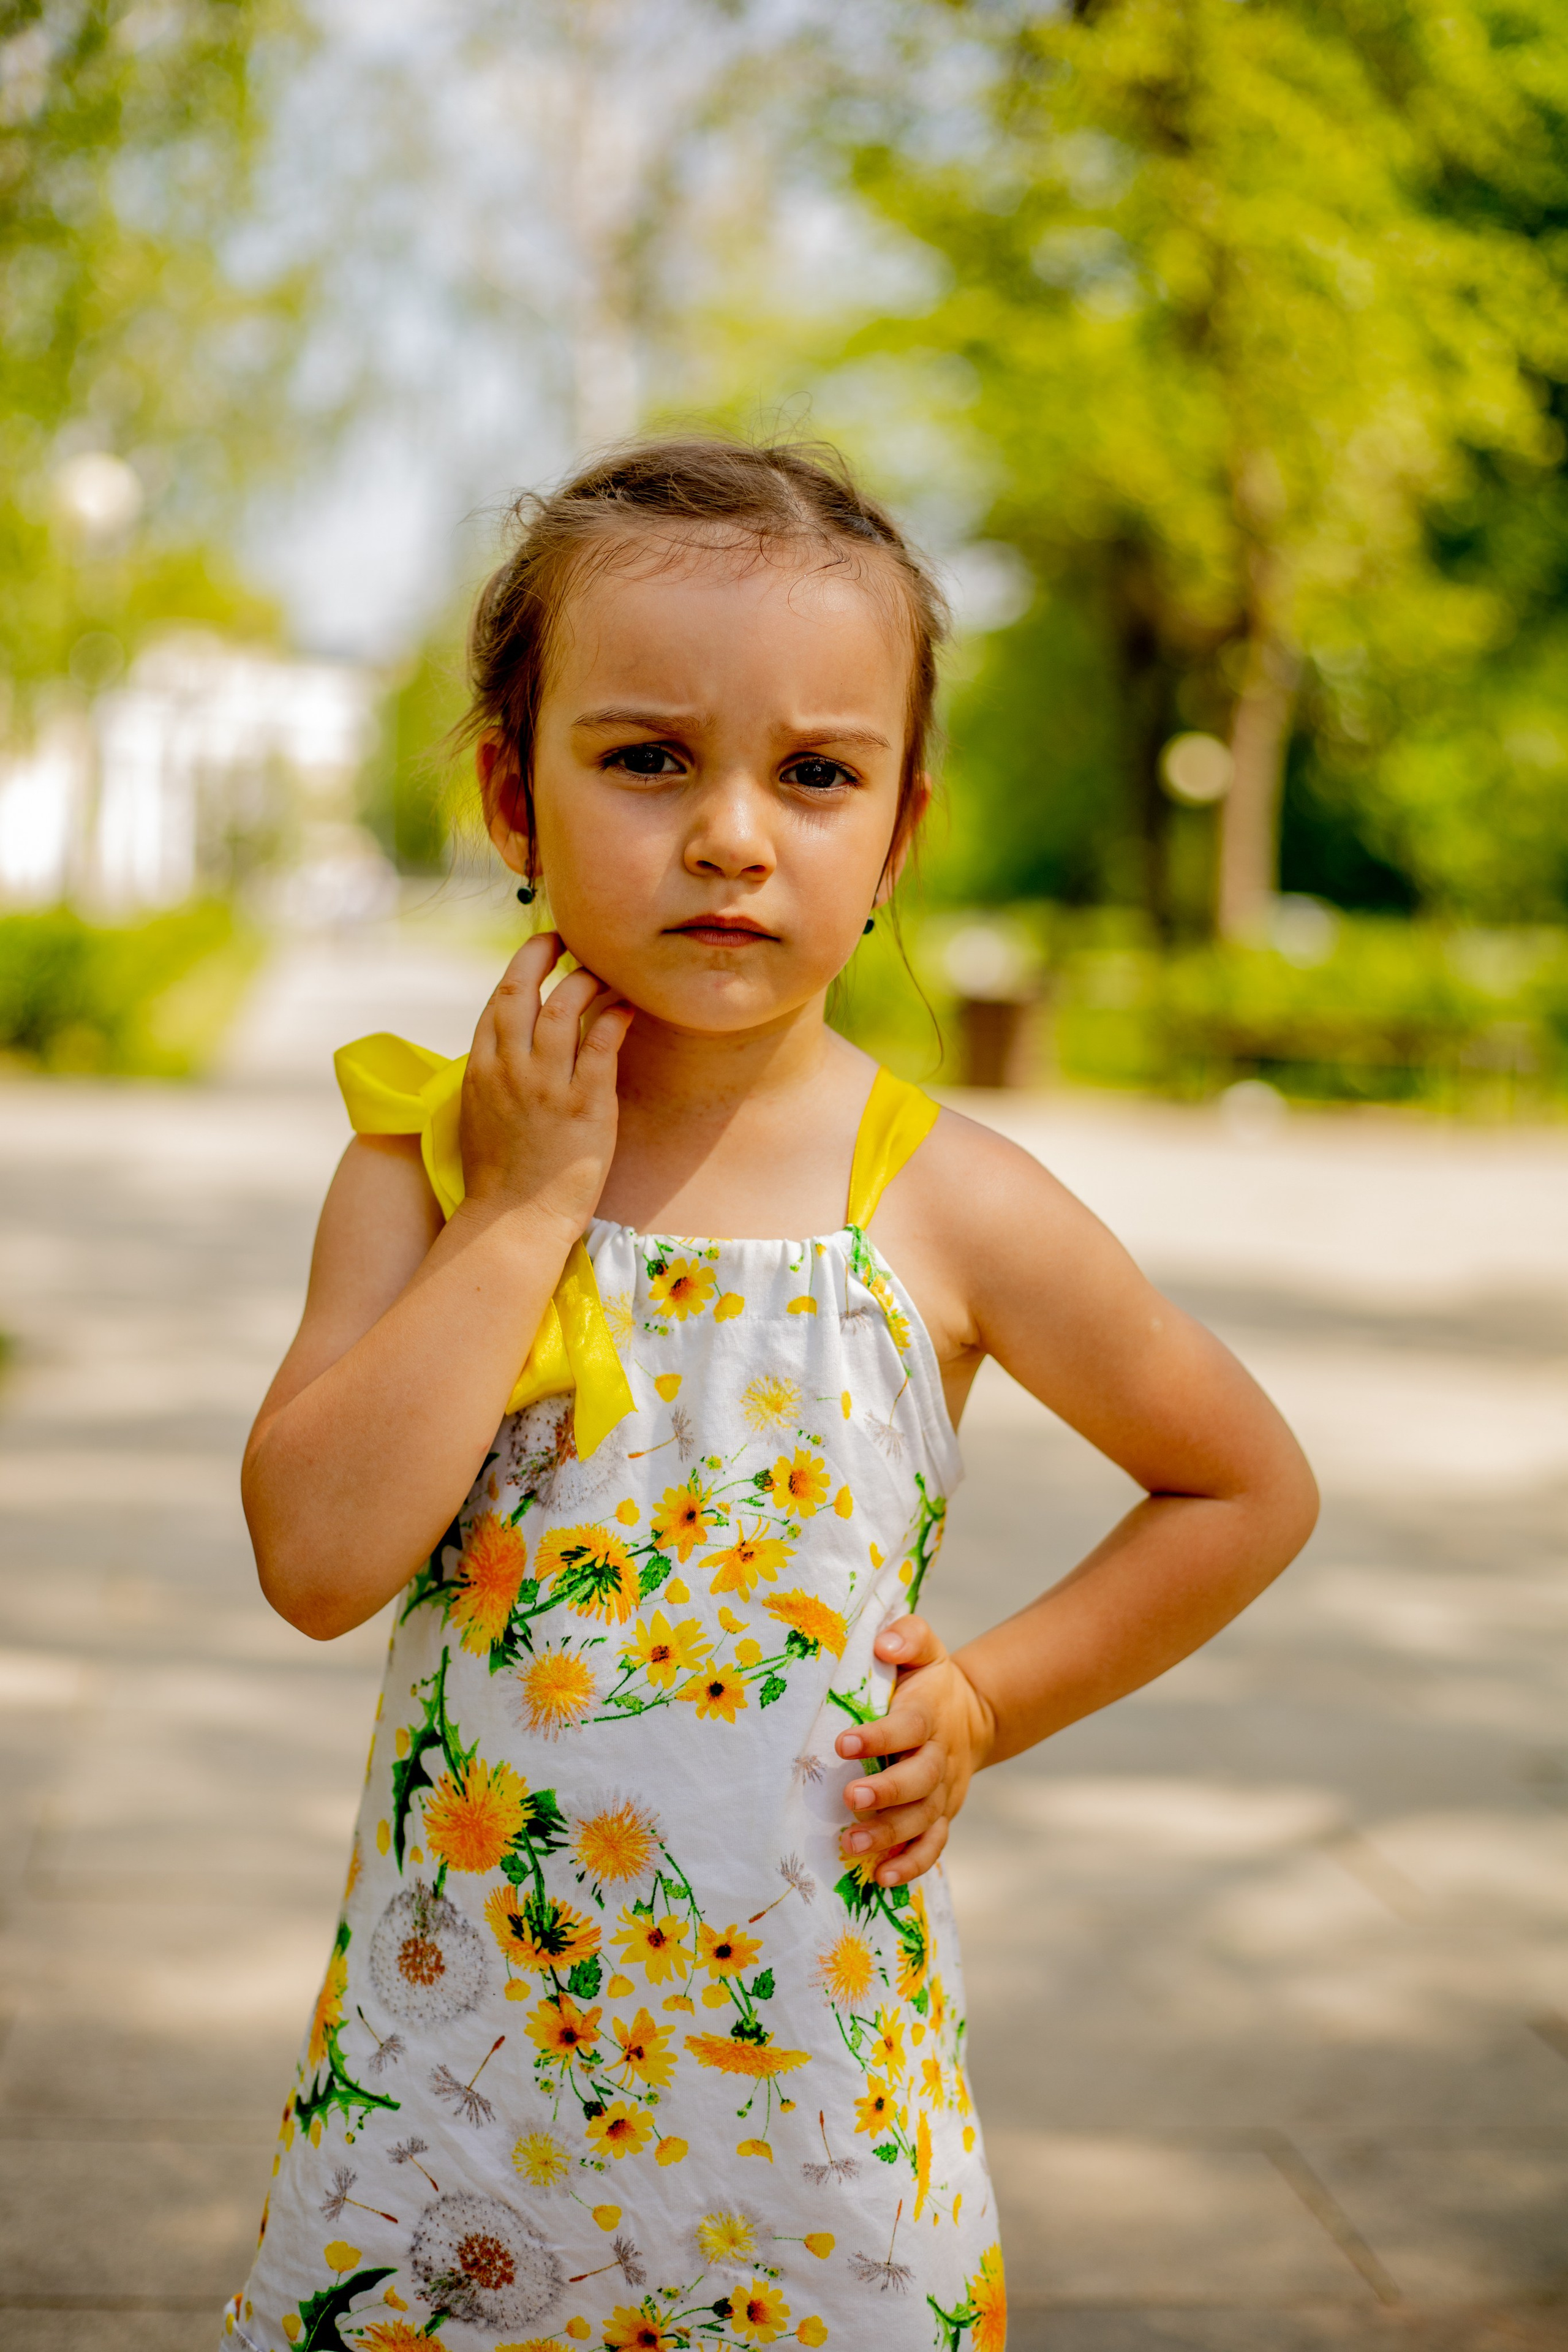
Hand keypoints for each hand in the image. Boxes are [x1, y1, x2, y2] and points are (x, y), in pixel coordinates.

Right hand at [458, 932, 634, 1239]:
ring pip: (565, 1007)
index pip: (499, 999)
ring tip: (608, 974)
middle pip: (526, 988)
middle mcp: (509, 1068)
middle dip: (547, 953)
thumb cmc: (499, 1175)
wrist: (513, 1221)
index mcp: (480, 1068)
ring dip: (588, 981)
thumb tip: (509, 1044)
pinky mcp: (585, 1104)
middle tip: (572, 941)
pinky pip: (602, 1043)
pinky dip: (616, 1017)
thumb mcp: (478, 1113)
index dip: (523, 966)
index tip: (541, 949)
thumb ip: (492, 1074)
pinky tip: (629, 1007)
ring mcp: (546, 1085)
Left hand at [834, 1615, 995, 1886]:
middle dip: (885, 1792)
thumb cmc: (928, 1681)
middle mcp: (939, 1757)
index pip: (906, 1726)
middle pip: (918, 1780)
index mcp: (929, 1715)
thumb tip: (884, 1644)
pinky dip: (912, 1864)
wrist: (971, 1715)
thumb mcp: (925, 1648)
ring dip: (889, 1834)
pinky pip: (932, 1845)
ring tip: (852, 1844)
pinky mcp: (941, 1816)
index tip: (844, 1741)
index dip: (878, 1737)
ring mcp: (942, 1792)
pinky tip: (882, 1878)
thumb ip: (907, 1637)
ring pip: (922, 1818)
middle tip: (850, 1797)